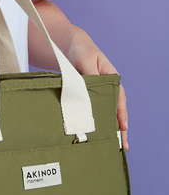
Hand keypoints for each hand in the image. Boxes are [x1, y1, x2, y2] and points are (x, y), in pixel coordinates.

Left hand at [68, 33, 128, 150]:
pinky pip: (93, 112)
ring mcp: (98, 94)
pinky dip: (95, 123)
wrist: (71, 48)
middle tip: (121, 145)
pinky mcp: (87, 97)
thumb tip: (90, 92)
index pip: (119, 99)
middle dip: (119, 129)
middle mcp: (107, 88)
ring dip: (109, 129)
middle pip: (115, 110)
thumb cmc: (81, 52)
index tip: (122, 128)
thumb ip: (89, 76)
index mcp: (111, 79)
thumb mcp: (85, 61)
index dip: (121, 114)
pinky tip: (96, 136)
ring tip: (113, 146)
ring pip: (105, 114)